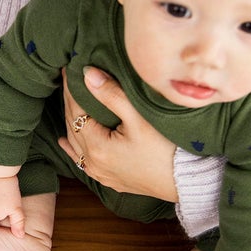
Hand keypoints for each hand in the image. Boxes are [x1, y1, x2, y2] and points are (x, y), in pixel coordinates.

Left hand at [58, 66, 178, 201]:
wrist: (185, 181)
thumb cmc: (166, 149)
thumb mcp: (139, 118)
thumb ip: (112, 95)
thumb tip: (88, 74)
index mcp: (96, 146)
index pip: (75, 110)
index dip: (71, 89)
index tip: (68, 69)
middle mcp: (93, 162)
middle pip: (72, 126)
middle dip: (69, 102)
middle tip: (67, 80)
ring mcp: (100, 174)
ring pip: (75, 144)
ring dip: (70, 122)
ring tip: (68, 102)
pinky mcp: (110, 180)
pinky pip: (82, 161)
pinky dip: (73, 148)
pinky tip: (65, 142)